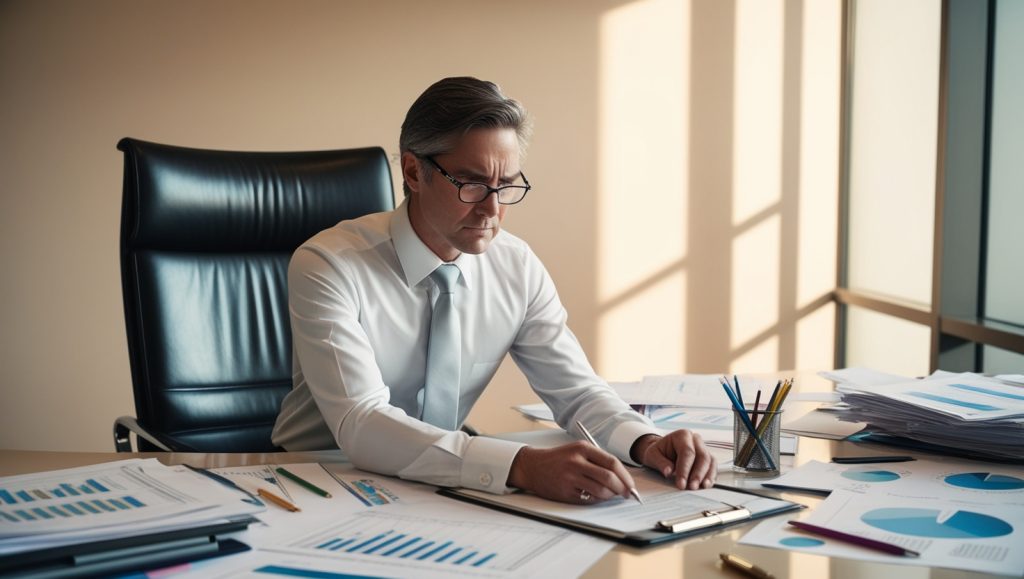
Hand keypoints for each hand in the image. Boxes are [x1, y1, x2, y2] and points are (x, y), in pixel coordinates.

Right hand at [506, 442, 638, 503]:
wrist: (532, 466)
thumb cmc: (559, 459)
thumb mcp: (577, 450)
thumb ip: (598, 460)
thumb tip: (622, 477)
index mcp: (582, 448)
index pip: (612, 462)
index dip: (625, 476)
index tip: (631, 485)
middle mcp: (576, 461)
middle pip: (608, 478)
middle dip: (621, 488)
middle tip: (625, 494)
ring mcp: (569, 477)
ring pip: (600, 491)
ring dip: (610, 496)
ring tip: (610, 495)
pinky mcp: (564, 492)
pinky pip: (588, 499)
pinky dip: (597, 500)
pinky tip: (595, 497)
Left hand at [631, 430, 716, 489]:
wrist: (663, 451)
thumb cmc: (659, 452)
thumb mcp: (652, 455)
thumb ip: (660, 462)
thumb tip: (668, 472)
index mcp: (682, 435)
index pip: (687, 452)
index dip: (685, 469)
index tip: (681, 483)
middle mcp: (695, 440)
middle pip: (702, 456)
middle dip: (697, 474)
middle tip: (691, 487)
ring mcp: (702, 448)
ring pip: (710, 461)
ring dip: (706, 476)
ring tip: (700, 487)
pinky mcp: (707, 458)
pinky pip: (713, 466)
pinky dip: (710, 476)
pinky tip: (706, 485)